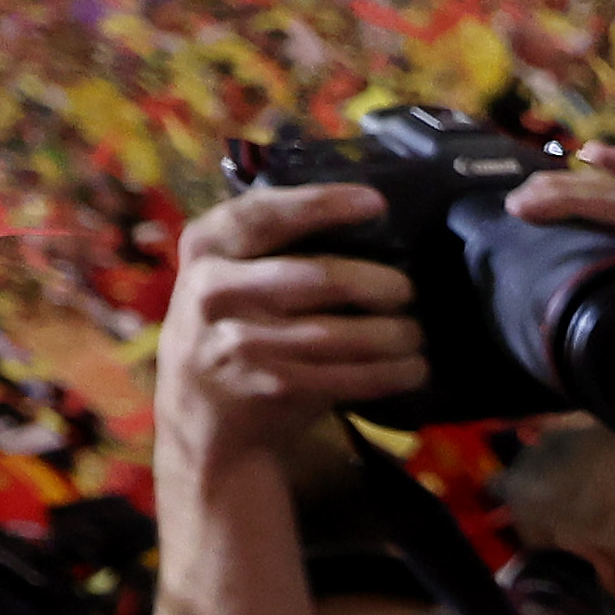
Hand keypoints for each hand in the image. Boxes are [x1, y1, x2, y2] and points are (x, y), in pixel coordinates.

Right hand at [154, 183, 431, 470]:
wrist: (199, 412)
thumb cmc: (231, 325)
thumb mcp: (226, 273)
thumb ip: (269, 244)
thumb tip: (364, 215)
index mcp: (206, 248)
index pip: (263, 214)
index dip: (321, 204)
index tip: (374, 202)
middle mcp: (214, 292)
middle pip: (319, 277)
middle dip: (379, 284)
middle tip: (407, 290)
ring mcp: (240, 344)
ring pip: (340, 334)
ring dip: (393, 335)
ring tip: (414, 334)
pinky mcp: (271, 387)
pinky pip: (346, 377)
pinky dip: (389, 373)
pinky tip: (412, 369)